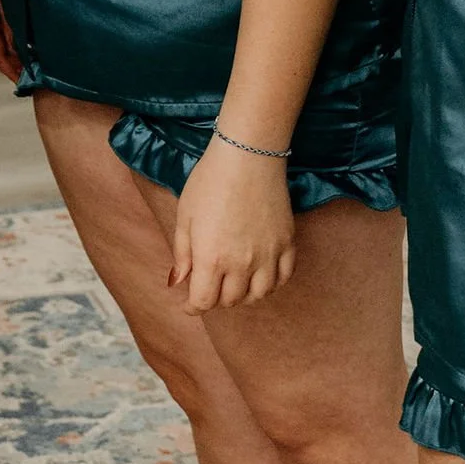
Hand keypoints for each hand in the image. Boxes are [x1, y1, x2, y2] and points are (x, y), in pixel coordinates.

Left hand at [171, 139, 296, 311]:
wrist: (247, 156)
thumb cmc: (209, 182)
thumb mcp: (185, 217)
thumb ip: (182, 254)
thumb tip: (177, 282)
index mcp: (211, 258)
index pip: (204, 301)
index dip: (193, 307)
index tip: (188, 304)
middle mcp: (241, 263)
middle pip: (231, 300)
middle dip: (216, 300)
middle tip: (209, 288)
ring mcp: (268, 255)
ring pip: (259, 294)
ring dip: (244, 296)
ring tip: (234, 286)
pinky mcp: (287, 243)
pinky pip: (284, 277)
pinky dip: (272, 284)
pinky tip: (261, 277)